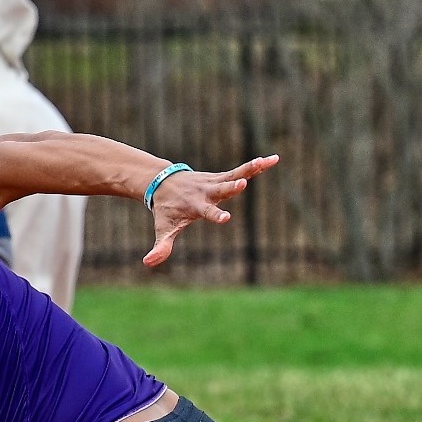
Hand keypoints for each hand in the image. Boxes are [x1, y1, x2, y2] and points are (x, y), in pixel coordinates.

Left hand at [143, 155, 279, 268]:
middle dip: (231, 188)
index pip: (206, 212)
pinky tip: (273, 159)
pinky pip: (241, 170)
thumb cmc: (166, 210)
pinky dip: (256, 165)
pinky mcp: (221, 177)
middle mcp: (206, 192)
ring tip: (268, 161)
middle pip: (221, 189)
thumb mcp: (163, 228)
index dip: (215, 215)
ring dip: (251, 169)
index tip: (226, 218)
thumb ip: (161, 246)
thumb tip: (148, 263)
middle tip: (242, 184)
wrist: (162, 183)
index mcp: (195, 206)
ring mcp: (214, 183)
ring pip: (234, 174)